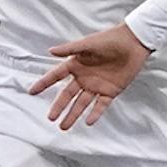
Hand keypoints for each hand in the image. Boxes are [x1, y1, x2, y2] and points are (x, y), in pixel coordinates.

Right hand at [26, 23, 151, 129]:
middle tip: (51, 118)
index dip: (44, 84)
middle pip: (68, 95)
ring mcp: (97, 86)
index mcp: (76, 64)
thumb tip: (50, 51)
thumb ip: (70, 49)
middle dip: (59, 106)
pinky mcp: (111, 91)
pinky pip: (101, 105)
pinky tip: (88, 122)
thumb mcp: (88, 43)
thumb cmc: (110, 39)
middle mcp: (84, 77)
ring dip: (73, 115)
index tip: (32, 92)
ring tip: (64, 126)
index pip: (56, 76)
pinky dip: (95, 114)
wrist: (133, 42)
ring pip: (82, 103)